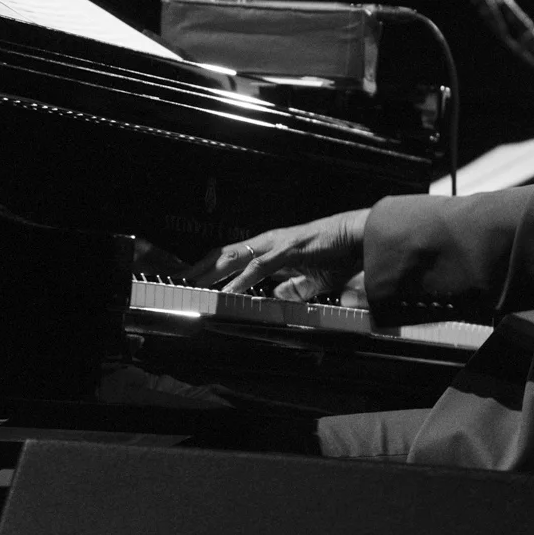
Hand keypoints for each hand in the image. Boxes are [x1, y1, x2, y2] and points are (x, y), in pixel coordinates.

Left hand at [180, 208, 370, 298]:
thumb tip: (277, 297)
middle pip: (223, 254)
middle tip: (176, 282)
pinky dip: (242, 280)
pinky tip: (229, 291)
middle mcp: (267, 242)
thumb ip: (293, 288)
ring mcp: (276, 244)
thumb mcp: (310, 280)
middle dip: (199, 269)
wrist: (357, 238)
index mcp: (269, 249)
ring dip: (211, 272)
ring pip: (234, 257)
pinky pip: (260, 267)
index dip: (210, 268)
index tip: (191, 281)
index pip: (231, 257)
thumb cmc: (336, 254)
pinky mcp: (288, 249)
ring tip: (192, 285)